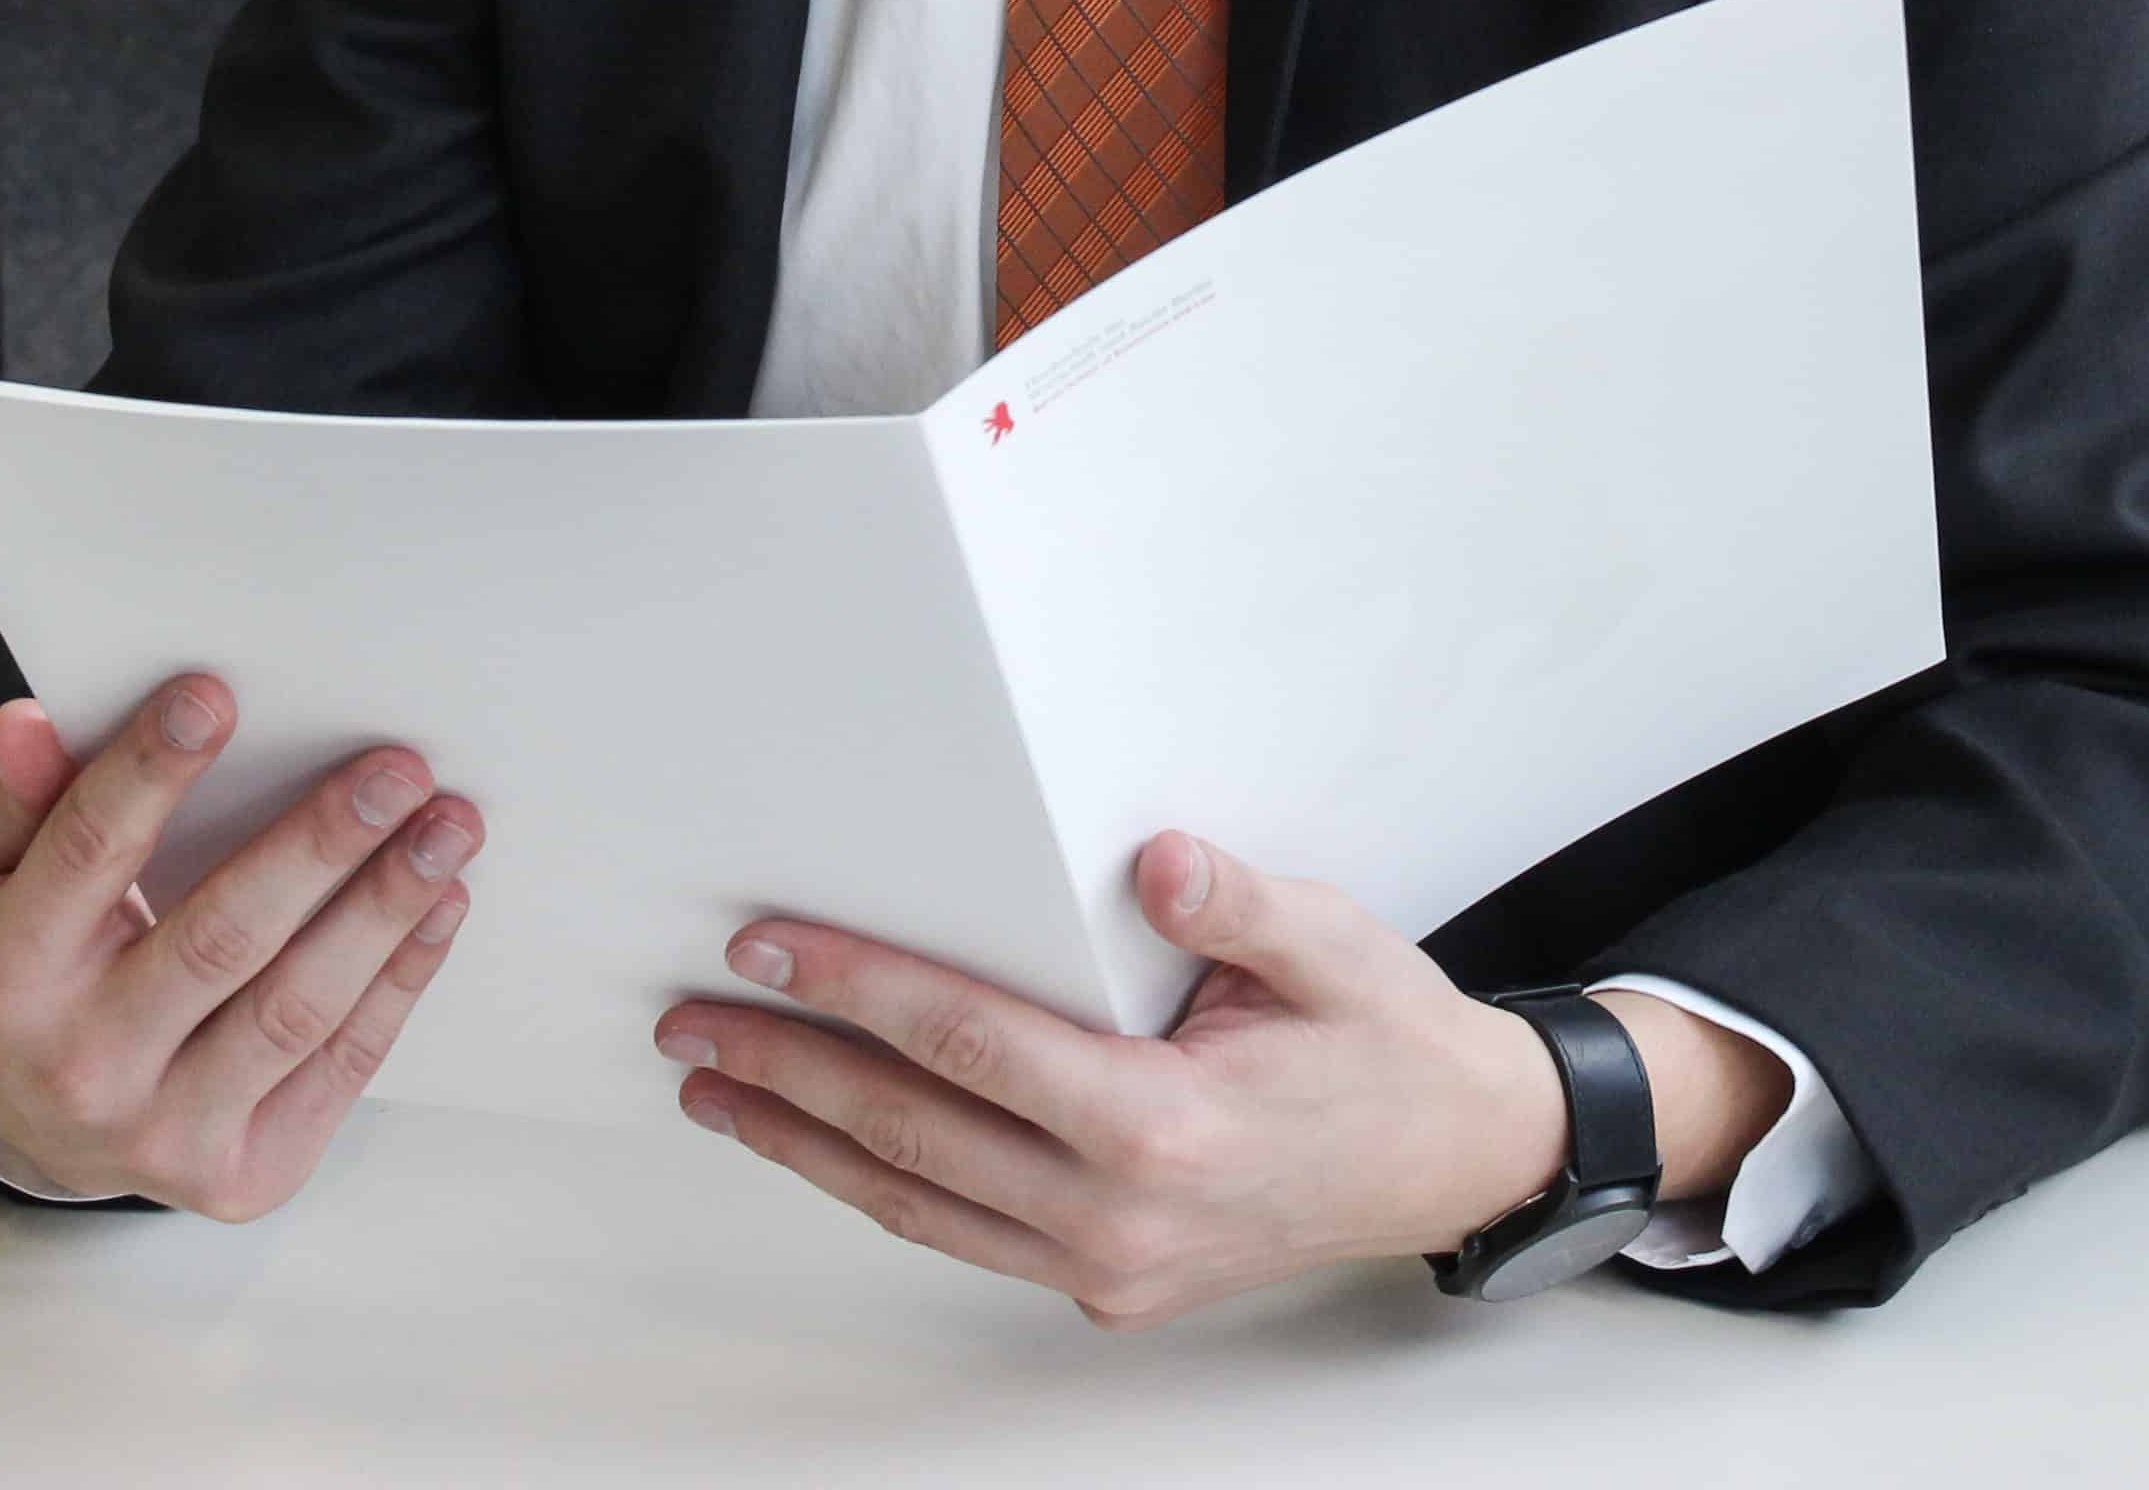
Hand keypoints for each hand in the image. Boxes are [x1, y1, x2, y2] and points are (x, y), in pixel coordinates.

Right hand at [0, 674, 480, 1216]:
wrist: (41, 1133)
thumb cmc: (35, 969)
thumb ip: (23, 798)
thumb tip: (32, 720)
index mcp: (9, 979)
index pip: (87, 858)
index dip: (148, 774)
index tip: (215, 695)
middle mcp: (84, 1065)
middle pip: (220, 939)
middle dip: (318, 846)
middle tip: (396, 769)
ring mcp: (166, 1133)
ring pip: (296, 1010)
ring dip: (386, 910)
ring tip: (448, 827)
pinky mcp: (244, 1174)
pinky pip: (341, 1064)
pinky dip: (400, 978)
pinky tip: (440, 903)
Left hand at [656, 831, 1781, 1325]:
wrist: (1456, 1158)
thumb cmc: (1387, 1044)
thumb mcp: (1332, 947)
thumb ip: (1236, 906)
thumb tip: (1158, 861)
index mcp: (1162, 1125)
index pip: (966, 1041)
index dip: (856, 989)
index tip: (767, 948)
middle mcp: (1120, 1215)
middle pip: (913, 1131)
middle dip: (787, 1073)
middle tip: (691, 1023)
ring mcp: (1111, 1267)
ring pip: (919, 1204)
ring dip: (807, 1146)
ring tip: (716, 1091)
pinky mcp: (1111, 1287)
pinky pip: (968, 1234)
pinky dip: (884, 1189)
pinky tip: (829, 1144)